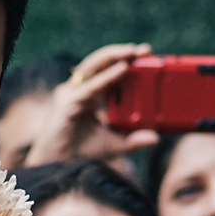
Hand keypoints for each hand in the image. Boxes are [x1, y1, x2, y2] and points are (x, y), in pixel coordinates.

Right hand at [40, 42, 155, 166]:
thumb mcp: (114, 145)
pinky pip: (91, 86)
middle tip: (145, 49)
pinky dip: (107, 77)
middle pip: (100, 62)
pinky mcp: (67, 102)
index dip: (126, 59)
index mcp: (91, 94)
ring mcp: (72, 93)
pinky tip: (123, 69)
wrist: (59, 166)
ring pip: (92, 66)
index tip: (147, 54)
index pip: (108, 70)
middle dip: (121, 52)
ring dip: (113, 56)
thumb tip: (155, 138)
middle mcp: (80, 89)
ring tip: (132, 52)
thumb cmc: (82, 151)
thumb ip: (133, 141)